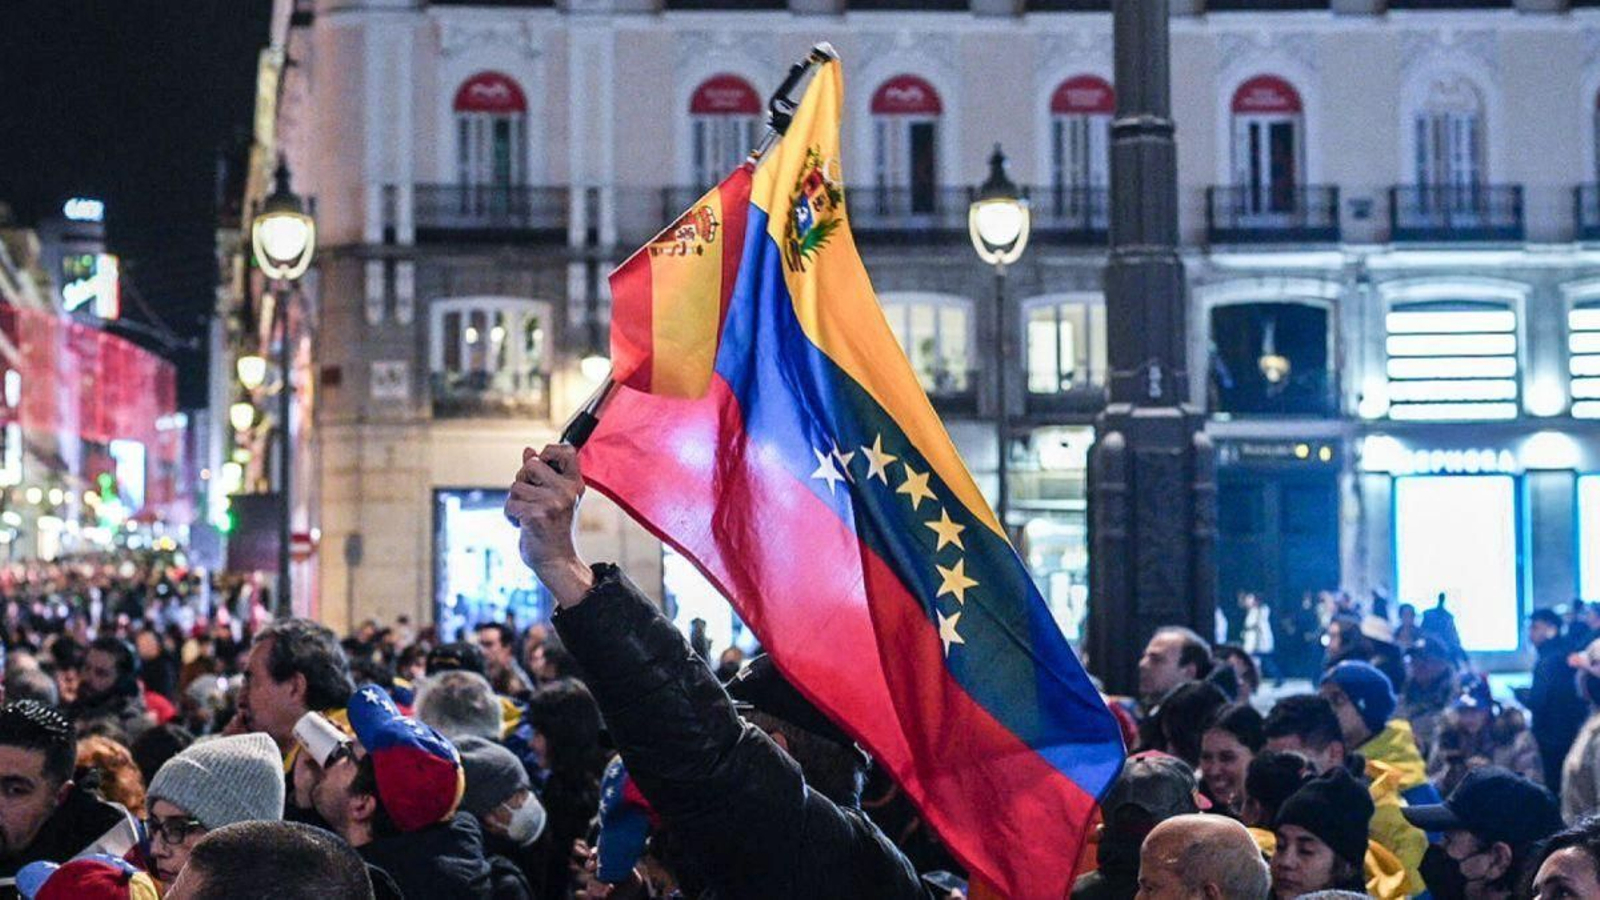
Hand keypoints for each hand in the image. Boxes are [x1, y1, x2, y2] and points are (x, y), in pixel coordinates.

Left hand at [505, 444, 594, 607]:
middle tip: (529, 497)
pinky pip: (510, 505)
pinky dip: (510, 516)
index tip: (542, 463)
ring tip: (528, 516)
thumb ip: (542, 474)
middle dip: (522, 479)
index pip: (567, 451)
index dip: (549, 451)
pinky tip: (523, 525)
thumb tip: (529, 451)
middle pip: (531, 465)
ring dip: (514, 502)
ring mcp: (553, 503)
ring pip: (516, 487)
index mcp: (575, 484)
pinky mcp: (537, 515)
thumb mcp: (554, 498)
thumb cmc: (554, 529)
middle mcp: (567, 491)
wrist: (557, 561)